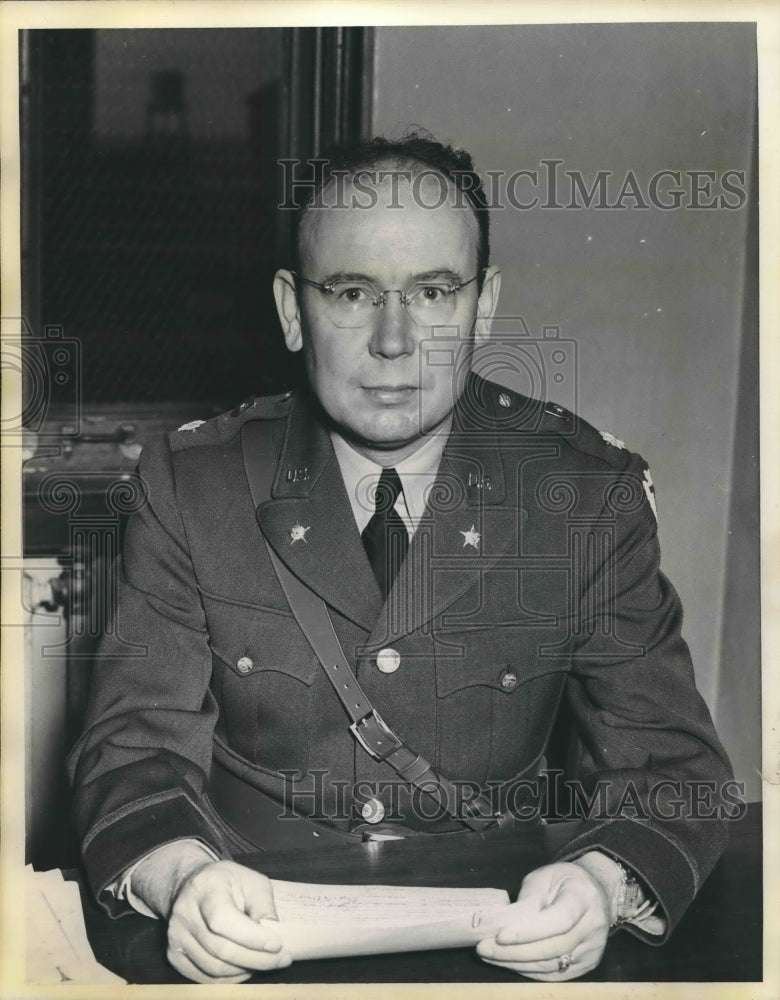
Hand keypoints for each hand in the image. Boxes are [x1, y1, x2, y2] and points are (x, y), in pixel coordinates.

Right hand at [164, 860, 292, 982]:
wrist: (191, 885)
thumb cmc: (228, 882)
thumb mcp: (251, 880)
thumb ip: (263, 903)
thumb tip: (272, 931)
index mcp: (206, 888)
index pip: (224, 920)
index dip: (251, 937)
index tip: (278, 944)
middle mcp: (185, 913)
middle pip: (221, 949)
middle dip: (256, 959)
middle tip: (281, 959)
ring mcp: (176, 936)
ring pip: (213, 968)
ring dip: (244, 970)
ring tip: (265, 962)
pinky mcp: (174, 954)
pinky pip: (204, 978)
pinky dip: (229, 979)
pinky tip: (245, 968)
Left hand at [477, 861, 609, 980]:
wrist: (596, 892)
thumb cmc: (563, 881)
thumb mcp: (544, 877)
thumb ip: (527, 899)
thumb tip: (502, 923)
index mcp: (583, 897)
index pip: (557, 921)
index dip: (528, 932)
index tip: (500, 936)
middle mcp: (593, 927)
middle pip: (552, 948)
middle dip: (514, 952)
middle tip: (483, 948)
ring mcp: (593, 950)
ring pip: (551, 966)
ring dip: (516, 964)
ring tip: (489, 956)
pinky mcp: (587, 965)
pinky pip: (554, 975)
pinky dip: (528, 971)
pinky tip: (508, 963)